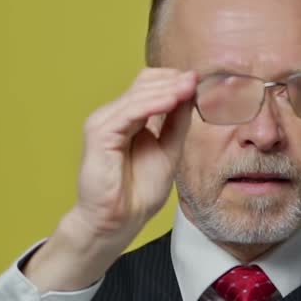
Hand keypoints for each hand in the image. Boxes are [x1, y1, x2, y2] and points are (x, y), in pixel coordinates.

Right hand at [71, 68, 195, 242]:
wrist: (118, 221)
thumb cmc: (138, 192)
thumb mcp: (168, 150)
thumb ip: (176, 123)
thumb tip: (190, 94)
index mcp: (128, 118)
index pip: (150, 86)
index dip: (174, 81)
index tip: (200, 82)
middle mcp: (114, 116)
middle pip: (144, 83)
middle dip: (173, 81)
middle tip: (198, 80)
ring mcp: (104, 122)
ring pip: (138, 94)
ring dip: (167, 89)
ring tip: (190, 86)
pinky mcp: (99, 133)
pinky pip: (129, 111)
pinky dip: (152, 104)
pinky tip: (172, 101)